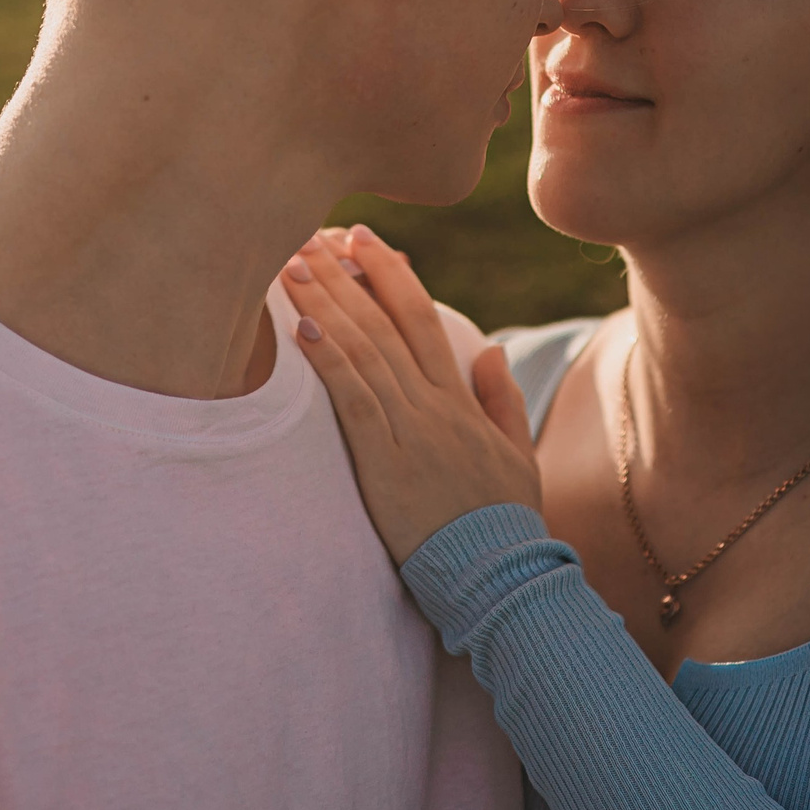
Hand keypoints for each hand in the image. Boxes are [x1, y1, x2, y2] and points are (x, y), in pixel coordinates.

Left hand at [278, 225, 540, 563]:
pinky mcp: (386, 463)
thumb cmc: (506, 522)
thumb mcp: (517, 455)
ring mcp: (410, 432)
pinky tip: (304, 327)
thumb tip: (488, 350)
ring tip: (293, 264)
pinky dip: (330, 361)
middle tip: (313, 234)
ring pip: (365, 352)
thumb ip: (501, 400)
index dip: (389, 275)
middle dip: (346, 275)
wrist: (501, 576)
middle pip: (385, 323)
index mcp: (460, 400)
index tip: (363, 241)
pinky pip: (354, 400)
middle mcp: (434, 406)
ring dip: (327, 304)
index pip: (421, 319)